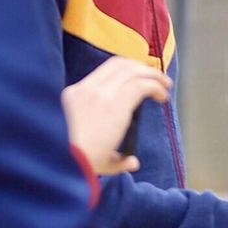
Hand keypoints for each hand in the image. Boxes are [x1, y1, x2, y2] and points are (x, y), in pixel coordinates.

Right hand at [61, 56, 170, 174]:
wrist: (62, 162)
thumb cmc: (73, 162)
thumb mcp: (90, 152)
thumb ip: (114, 157)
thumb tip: (132, 162)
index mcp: (73, 97)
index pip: (102, 74)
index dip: (123, 73)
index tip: (137, 81)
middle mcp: (86, 89)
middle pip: (117, 65)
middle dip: (139, 68)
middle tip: (155, 78)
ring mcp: (99, 93)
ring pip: (131, 71)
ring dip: (151, 75)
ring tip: (165, 85)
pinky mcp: (114, 102)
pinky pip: (140, 84)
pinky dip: (155, 86)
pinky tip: (162, 95)